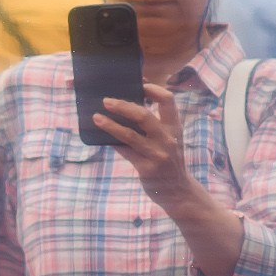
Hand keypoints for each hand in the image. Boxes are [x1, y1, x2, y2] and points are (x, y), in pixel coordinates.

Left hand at [93, 88, 191, 206]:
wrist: (179, 191)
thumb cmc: (170, 160)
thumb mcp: (171, 140)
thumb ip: (156, 125)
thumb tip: (127, 106)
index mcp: (175, 127)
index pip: (168, 100)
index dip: (153, 89)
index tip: (139, 84)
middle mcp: (168, 139)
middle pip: (143, 115)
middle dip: (122, 106)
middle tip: (106, 101)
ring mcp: (157, 154)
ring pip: (129, 134)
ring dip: (110, 125)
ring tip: (96, 117)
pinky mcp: (146, 168)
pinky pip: (124, 151)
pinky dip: (113, 142)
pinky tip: (102, 137)